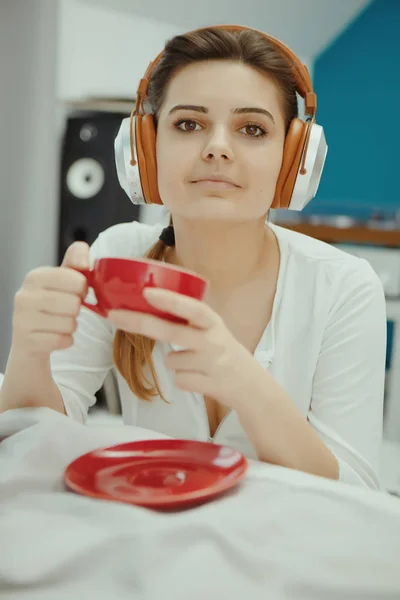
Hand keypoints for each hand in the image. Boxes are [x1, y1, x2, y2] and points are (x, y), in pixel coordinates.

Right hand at [11, 242, 89, 357]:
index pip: (76, 279)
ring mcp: (22, 319)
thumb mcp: (62, 280)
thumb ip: (75, 263)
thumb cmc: (51, 304)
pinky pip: (63, 341)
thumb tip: (84, 260)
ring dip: (71, 326)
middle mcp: (24, 295)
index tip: (77, 291)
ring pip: (70, 324)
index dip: (83, 288)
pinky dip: (66, 341)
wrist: (30, 339)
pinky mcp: (26, 341)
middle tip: (67, 310)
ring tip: (60, 323)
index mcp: (35, 276)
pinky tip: (55, 336)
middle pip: (74, 304)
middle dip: (77, 310)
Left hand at [108, 287, 261, 407]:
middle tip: (114, 315)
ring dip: (177, 363)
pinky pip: (179, 380)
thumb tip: (150, 306)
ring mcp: (212, 365)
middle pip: (171, 332)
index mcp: (214, 323)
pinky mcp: (209, 385)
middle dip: (140, 322)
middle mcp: (214, 341)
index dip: (169, 300)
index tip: (146, 292)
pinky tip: (201, 378)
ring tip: (197, 364)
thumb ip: (190, 321)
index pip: (192, 308)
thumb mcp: (214, 331)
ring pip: (171, 361)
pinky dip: (185, 380)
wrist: (252, 387)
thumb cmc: (226, 353)